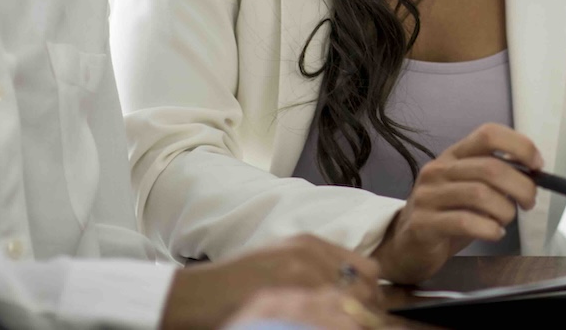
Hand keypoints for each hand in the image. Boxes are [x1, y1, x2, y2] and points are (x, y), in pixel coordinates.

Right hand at [161, 234, 379, 329]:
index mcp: (310, 244)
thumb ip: (315, 270)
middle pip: (365, 289)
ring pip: (351, 308)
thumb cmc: (234, 284)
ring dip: (352, 321)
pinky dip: (331, 325)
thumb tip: (349, 293)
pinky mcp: (287, 300)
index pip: (367, 269)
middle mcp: (310, 256)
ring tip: (342, 327)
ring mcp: (299, 278)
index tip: (370, 314)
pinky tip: (321, 327)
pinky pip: (328, 319)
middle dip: (368, 313)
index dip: (372, 296)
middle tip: (360, 327)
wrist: (193, 295)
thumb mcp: (280, 262)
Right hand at [373, 122, 539, 284]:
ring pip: (481, 194)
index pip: (489, 134)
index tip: (537, 165)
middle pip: (490, 168)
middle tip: (529, 202)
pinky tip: (493, 233)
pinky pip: (466, 222)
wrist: (405, 247)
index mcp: (453, 156)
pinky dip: (489, 228)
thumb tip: (533, 175)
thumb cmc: (445, 216)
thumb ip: (494, 177)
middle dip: (521, 186)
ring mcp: (428, 196)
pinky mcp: (424, 224)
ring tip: (505, 221)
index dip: (519, 146)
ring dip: (505, 210)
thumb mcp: (468, 189)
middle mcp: (438, 170)